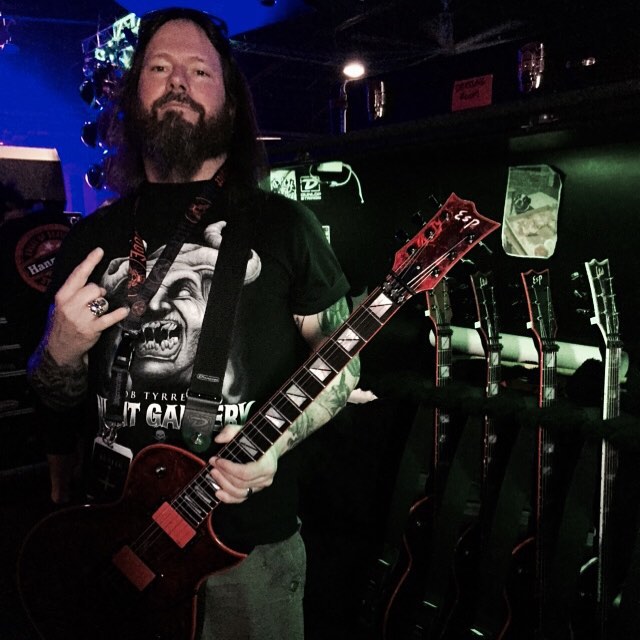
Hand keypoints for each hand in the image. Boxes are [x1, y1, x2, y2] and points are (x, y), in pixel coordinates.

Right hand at [46, 247, 128, 366]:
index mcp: (63, 296)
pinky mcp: (91, 328)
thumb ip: (75, 292)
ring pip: (101, 301)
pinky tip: (124, 311)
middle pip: (94, 288)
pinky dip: (118, 314)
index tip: (99, 251)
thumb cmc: (64, 323)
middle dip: (99, 292)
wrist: (59, 348)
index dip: (89, 261)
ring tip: (97, 312)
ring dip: (103, 305)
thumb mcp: (62, 305)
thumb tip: (97, 284)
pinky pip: (109, 317)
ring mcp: (81, 318)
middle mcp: (70, 305)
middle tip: (96, 299)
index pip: (78, 275)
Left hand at [208, 424, 278, 503]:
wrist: (270, 448)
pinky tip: (218, 492)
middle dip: (223, 475)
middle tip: (213, 465)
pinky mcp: (254, 490)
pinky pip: (240, 498)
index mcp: (267, 465)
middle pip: (240, 483)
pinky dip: (228, 498)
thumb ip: (231, 431)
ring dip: (223, 485)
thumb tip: (218, 439)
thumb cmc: (259, 441)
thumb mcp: (245, 431)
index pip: (246, 472)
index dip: (229, 468)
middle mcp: (265, 478)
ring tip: (213, 474)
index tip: (218, 460)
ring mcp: (260, 486)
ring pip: (239, 493)